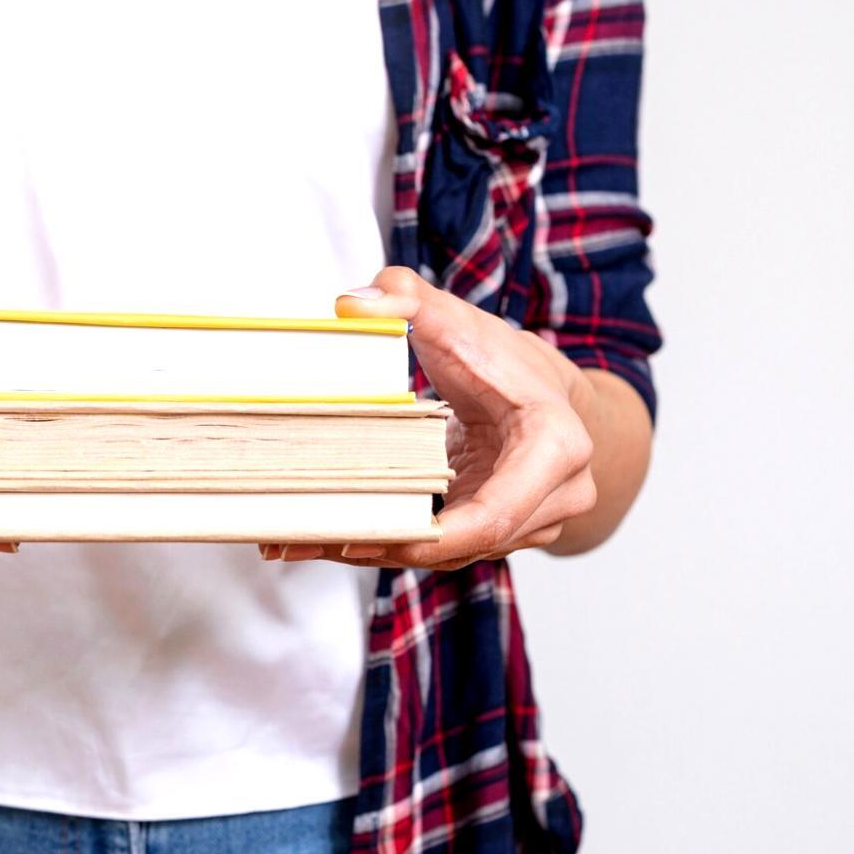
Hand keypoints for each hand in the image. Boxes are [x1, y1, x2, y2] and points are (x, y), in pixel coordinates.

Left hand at [261, 266, 597, 570]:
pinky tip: (327, 538)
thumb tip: (350, 304)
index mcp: (555, 448)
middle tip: (311, 538)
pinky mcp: (497, 536)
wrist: (545, 393)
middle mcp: (554, 498)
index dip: (434, 535)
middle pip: (462, 544)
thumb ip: (406, 298)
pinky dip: (387, 544)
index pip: (495, 514)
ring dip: (377, 550)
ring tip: (299, 541)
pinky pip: (441, 549)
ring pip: (447, 554)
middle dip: (386, 546)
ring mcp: (530, 525)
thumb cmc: (504, 361)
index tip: (375, 538)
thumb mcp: (457, 321)